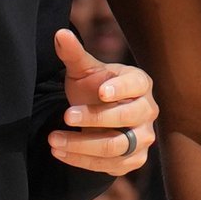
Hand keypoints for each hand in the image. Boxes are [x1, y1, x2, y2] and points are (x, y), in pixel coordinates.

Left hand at [49, 28, 156, 173]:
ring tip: (53, 139)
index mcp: (140, 83)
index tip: (100, 91)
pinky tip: (60, 151)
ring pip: (115, 146)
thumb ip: (73, 54)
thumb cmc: (94, 88)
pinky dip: (81, 160)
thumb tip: (59, 34)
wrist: (98, 117)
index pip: (136, 84)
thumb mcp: (83, 71)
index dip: (120, 88)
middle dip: (95, 118)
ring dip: (82, 144)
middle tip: (65, 115)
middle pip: (127, 117)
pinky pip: (108, 165)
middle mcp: (147, 111)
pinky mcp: (133, 160)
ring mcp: (143, 138)